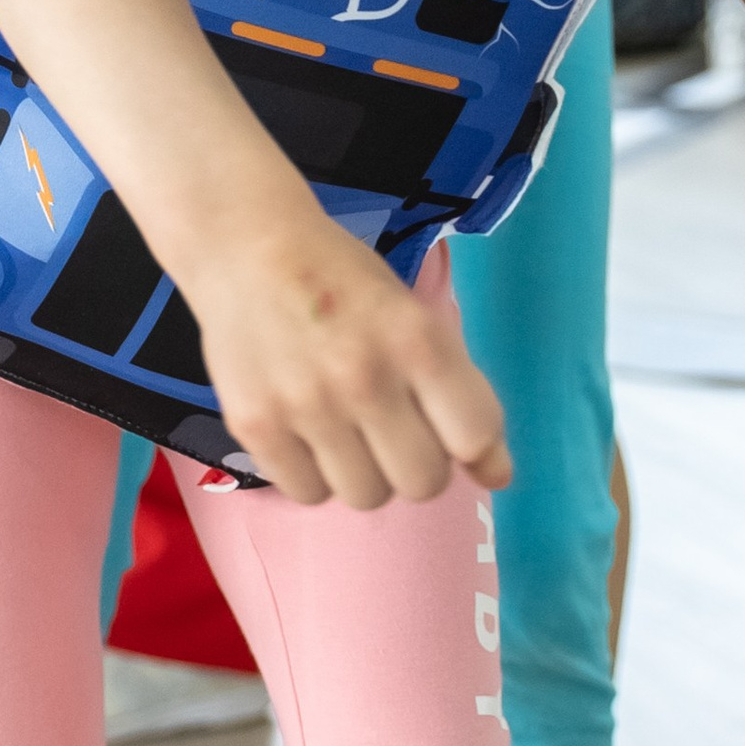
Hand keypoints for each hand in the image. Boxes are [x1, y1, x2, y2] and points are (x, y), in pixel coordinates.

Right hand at [184, 210, 511, 507]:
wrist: (246, 248)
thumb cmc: (343, 281)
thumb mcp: (416, 319)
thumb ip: (460, 394)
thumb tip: (498, 478)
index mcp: (418, 342)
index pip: (474, 438)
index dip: (469, 447)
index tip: (447, 433)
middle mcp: (365, 379)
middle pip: (422, 483)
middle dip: (416, 466)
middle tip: (393, 432)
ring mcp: (307, 408)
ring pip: (366, 497)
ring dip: (364, 474)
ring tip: (345, 432)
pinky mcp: (254, 427)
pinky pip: (308, 494)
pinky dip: (314, 476)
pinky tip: (306, 435)